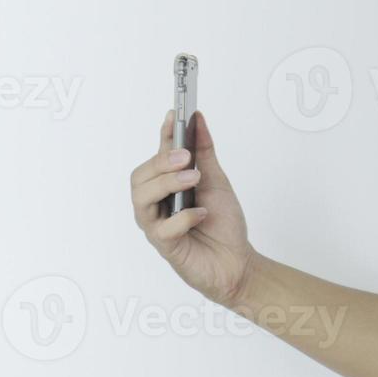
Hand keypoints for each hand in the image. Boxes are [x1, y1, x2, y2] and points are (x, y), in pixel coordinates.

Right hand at [130, 110, 256, 306]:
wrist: (237, 261)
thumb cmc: (222, 224)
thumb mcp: (217, 181)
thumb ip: (205, 153)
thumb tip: (198, 120)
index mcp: (167, 187)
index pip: (157, 156)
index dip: (163, 135)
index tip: (174, 114)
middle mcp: (157, 205)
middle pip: (140, 178)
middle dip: (161, 163)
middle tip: (186, 157)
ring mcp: (158, 225)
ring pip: (142, 200)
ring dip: (167, 184)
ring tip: (193, 180)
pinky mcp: (166, 247)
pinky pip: (162, 229)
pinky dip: (183, 218)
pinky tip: (201, 214)